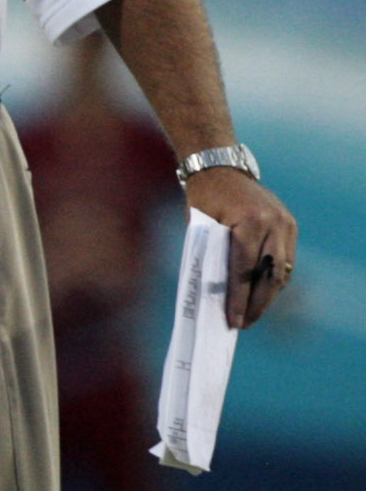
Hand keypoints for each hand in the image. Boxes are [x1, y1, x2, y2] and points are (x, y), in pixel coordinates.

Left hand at [184, 167, 297, 327]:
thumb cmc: (203, 197)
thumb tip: (215, 295)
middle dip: (257, 304)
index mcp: (250, 221)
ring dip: (267, 295)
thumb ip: (210, 255)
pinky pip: (284, 260)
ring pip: (281, 271)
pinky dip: (273, 279)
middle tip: (243, 324)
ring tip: (251, 314)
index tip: (233, 321)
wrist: (220, 167)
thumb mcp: (200, 225)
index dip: (239, 299)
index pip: (244, 270)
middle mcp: (274, 223)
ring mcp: (286, 224)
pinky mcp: (290, 225)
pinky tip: (261, 294)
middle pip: (269, 275)